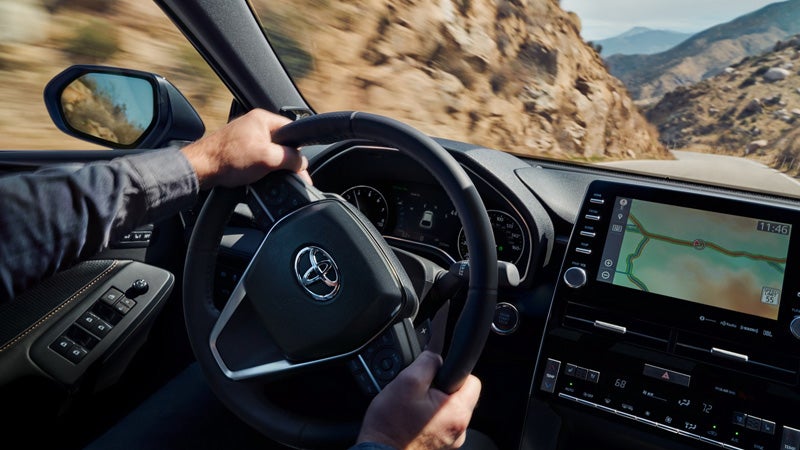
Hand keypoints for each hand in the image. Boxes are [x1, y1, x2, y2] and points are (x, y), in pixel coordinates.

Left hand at [180, 109, 311, 188]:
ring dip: (270, 167)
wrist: (200, 169)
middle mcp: (254, 125)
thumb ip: (291, 159)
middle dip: (283, 161)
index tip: (299, 166)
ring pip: (269, 154)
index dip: (297, 150)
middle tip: (282, 174)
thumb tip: (303, 163)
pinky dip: (259, 170)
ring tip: (263, 176)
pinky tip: (254, 177)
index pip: (292, 131)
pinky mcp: (238, 150)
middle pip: (281, 144)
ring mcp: (245, 137)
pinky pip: (257, 160)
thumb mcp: (269, 159)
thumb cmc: (227, 159)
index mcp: (263, 119)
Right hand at [357, 351, 481, 449]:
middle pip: (460, 395)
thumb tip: (436, 356)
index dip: (454, 370)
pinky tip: (412, 419)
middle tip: (418, 392)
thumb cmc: (391, 425)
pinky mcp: (440, 445)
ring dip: (433, 404)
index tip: (436, 374)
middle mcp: (459, 429)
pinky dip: (428, 418)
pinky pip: (440, 423)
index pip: (472, 380)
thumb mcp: (407, 381)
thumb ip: (427, 362)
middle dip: (441, 388)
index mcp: (458, 412)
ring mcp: (450, 439)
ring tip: (413, 407)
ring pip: (448, 409)